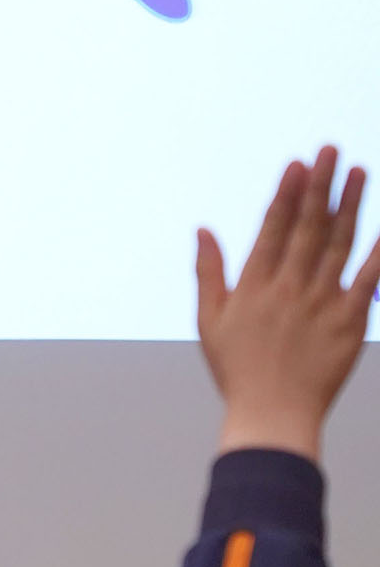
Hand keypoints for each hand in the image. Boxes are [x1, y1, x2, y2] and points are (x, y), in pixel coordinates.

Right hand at [197, 147, 379, 461]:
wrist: (273, 417)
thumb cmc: (238, 372)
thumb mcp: (210, 321)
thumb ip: (208, 272)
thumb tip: (203, 230)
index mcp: (255, 284)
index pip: (273, 227)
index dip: (287, 193)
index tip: (299, 164)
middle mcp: (289, 287)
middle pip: (308, 226)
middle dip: (321, 185)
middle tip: (332, 150)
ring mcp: (321, 303)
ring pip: (339, 244)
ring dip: (350, 205)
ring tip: (359, 172)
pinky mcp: (349, 323)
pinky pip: (368, 282)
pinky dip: (378, 255)